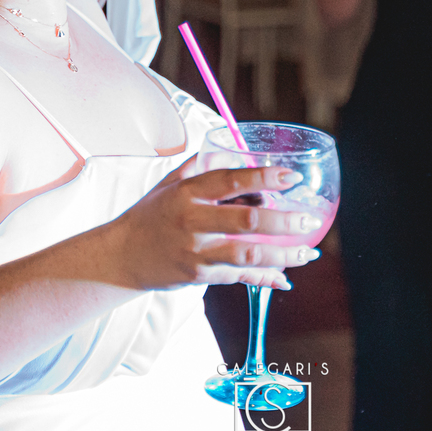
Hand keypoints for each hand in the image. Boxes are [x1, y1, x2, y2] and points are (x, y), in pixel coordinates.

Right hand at [104, 159, 321, 291]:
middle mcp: (193, 222)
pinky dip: (264, 278)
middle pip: (247, 222)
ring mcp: (196, 252)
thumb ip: (204, 165)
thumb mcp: (171, 182)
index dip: (264, 177)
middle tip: (310, 220)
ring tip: (307, 252)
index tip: (291, 176)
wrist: (122, 255)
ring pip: (248, 255)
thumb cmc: (151, 214)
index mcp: (188, 193)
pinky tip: (285, 277)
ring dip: (283, 254)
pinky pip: (239, 277)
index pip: (230, 180)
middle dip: (284, 222)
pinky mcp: (199, 275)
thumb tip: (241, 152)